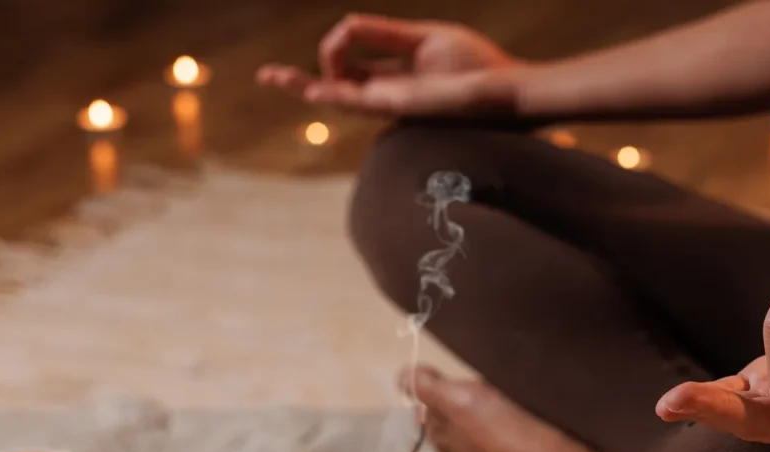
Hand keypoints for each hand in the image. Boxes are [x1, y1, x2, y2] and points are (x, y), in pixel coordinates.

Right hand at [256, 13, 520, 115]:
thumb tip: (342, 28)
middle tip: (266, 75)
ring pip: (337, 94)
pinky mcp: (397, 105)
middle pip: (334, 86)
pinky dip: (330, 88)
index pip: (349, 63)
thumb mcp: (423, 38)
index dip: (337, 43)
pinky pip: (356, 96)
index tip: (346, 31)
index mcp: (394, 75)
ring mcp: (389, 102)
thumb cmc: (474, 65)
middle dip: (300, 80)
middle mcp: (386, 92)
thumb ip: (383, 34)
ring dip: (303, 84)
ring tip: (271, 77)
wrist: (503, 90)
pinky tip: (308, 87)